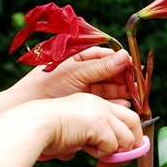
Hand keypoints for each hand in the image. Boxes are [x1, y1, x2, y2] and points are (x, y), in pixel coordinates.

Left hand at [16, 48, 131, 105]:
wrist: (30, 111)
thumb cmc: (46, 87)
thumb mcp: (75, 73)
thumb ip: (101, 66)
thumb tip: (125, 56)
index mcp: (77, 58)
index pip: (104, 56)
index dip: (120, 61)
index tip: (133, 67)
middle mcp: (81, 72)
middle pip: (109, 73)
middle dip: (123, 79)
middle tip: (136, 85)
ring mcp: (82, 88)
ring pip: (108, 88)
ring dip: (120, 92)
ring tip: (132, 96)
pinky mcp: (83, 104)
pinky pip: (103, 101)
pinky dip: (114, 103)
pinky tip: (123, 105)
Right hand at [41, 94, 141, 166]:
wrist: (34, 125)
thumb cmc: (48, 132)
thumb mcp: (77, 132)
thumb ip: (94, 138)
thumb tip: (109, 156)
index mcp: (95, 102)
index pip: (125, 116)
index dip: (127, 136)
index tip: (118, 153)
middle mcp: (101, 104)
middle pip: (134, 122)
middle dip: (132, 145)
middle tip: (116, 162)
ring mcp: (100, 112)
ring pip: (127, 138)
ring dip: (114, 153)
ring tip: (97, 158)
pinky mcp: (98, 123)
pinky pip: (113, 145)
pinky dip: (103, 154)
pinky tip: (87, 150)